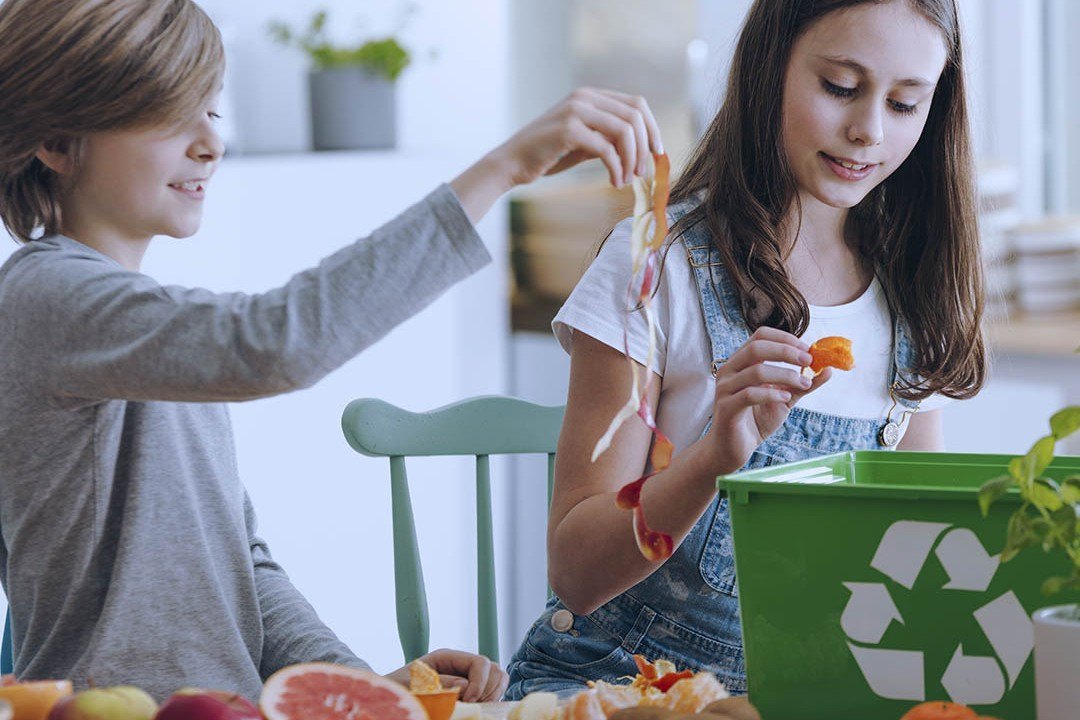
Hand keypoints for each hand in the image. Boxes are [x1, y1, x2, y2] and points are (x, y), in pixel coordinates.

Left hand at [385, 648, 507, 702]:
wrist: (389, 698)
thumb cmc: (397, 689)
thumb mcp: (412, 685)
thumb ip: (436, 684)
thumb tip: (465, 685)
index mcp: (448, 657)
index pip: (479, 662)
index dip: (480, 681)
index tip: (469, 700)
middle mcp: (461, 664)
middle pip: (494, 668)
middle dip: (488, 689)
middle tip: (472, 705)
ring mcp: (468, 676)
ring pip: (498, 678)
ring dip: (492, 694)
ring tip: (475, 706)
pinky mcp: (471, 689)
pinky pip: (493, 690)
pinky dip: (491, 698)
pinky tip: (476, 707)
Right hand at [450, 87, 663, 222]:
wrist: (511, 163)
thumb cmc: (547, 155)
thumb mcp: (584, 142)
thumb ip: (608, 138)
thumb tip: (641, 149)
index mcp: (590, 95)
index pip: (636, 104)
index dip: (652, 129)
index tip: (656, 153)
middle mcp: (584, 97)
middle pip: (635, 116)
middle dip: (644, 147)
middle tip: (642, 173)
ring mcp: (576, 110)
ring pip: (625, 131)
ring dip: (632, 159)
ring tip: (626, 180)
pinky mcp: (568, 129)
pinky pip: (607, 149)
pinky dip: (616, 168)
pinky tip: (614, 182)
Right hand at [704, 327, 830, 472]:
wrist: (734, 448)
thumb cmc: (757, 420)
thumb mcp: (785, 398)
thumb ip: (802, 384)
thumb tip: (829, 369)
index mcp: (742, 362)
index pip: (761, 336)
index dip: (786, 338)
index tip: (807, 349)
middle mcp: (730, 370)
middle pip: (757, 347)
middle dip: (787, 351)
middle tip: (809, 361)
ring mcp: (725, 388)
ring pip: (756, 371)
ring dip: (785, 375)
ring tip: (802, 384)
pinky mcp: (726, 408)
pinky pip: (750, 394)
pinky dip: (772, 394)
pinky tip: (785, 398)